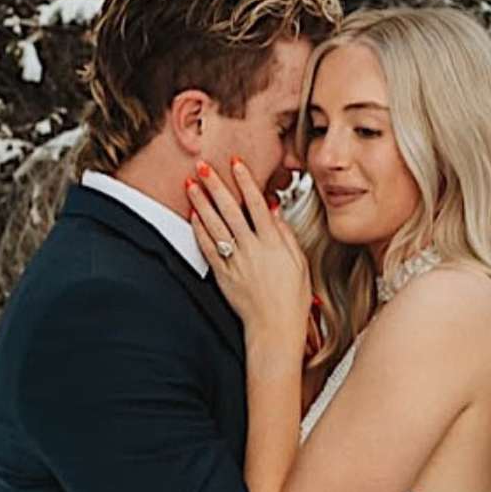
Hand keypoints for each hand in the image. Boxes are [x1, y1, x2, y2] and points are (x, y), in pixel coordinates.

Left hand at [183, 155, 315, 355]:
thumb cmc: (291, 299)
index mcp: (273, 243)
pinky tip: (193, 216)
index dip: (245, 181)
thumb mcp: (299, 262)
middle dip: (215, 185)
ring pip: (214, 225)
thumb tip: (274, 211)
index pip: (256, 204)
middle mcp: (252, 248)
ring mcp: (235, 261)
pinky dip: (199, 230)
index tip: (236, 163)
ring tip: (191, 184)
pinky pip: (208, 248)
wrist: (275, 328)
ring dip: (201, 202)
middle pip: (230, 209)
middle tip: (203, 166)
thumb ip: (285, 234)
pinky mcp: (222, 274)